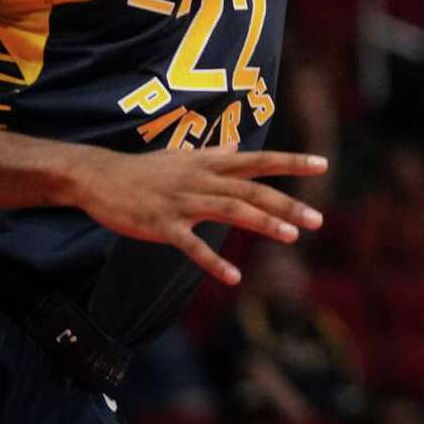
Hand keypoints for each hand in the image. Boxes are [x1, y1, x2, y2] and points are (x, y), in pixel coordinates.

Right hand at [68, 146, 327, 283]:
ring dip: (262, 223)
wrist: (100, 177)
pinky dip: (213, 261)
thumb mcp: (183, 156)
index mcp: (210, 164)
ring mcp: (183, 202)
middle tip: (318, 219)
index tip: (323, 165)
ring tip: (292, 236)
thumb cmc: (145, 169)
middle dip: (287, 203)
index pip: (259, 161)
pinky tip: (233, 277)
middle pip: (252, 190)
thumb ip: (214, 154)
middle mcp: (202, 179)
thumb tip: (237, 145)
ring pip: (230, 210)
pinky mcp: (162, 224)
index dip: (291, 162)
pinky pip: (191, 245)